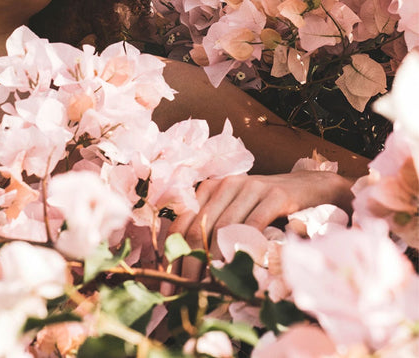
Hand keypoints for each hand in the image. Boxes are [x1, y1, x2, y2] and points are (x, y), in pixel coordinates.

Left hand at [168, 171, 352, 279]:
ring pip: (224, 228)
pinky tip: (243, 269)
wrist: (307, 187)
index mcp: (210, 188)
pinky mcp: (275, 195)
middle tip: (188, 291)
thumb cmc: (266, 205)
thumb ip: (215, 230)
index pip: (182, 222)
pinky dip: (246, 248)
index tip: (168, 281)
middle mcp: (226, 185)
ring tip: (212, 288)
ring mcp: (250, 188)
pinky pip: (255, 224)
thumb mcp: (236, 211)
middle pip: (200, 229)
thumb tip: (191, 269)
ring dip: (217, 261)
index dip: (173, 253)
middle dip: (191, 263)